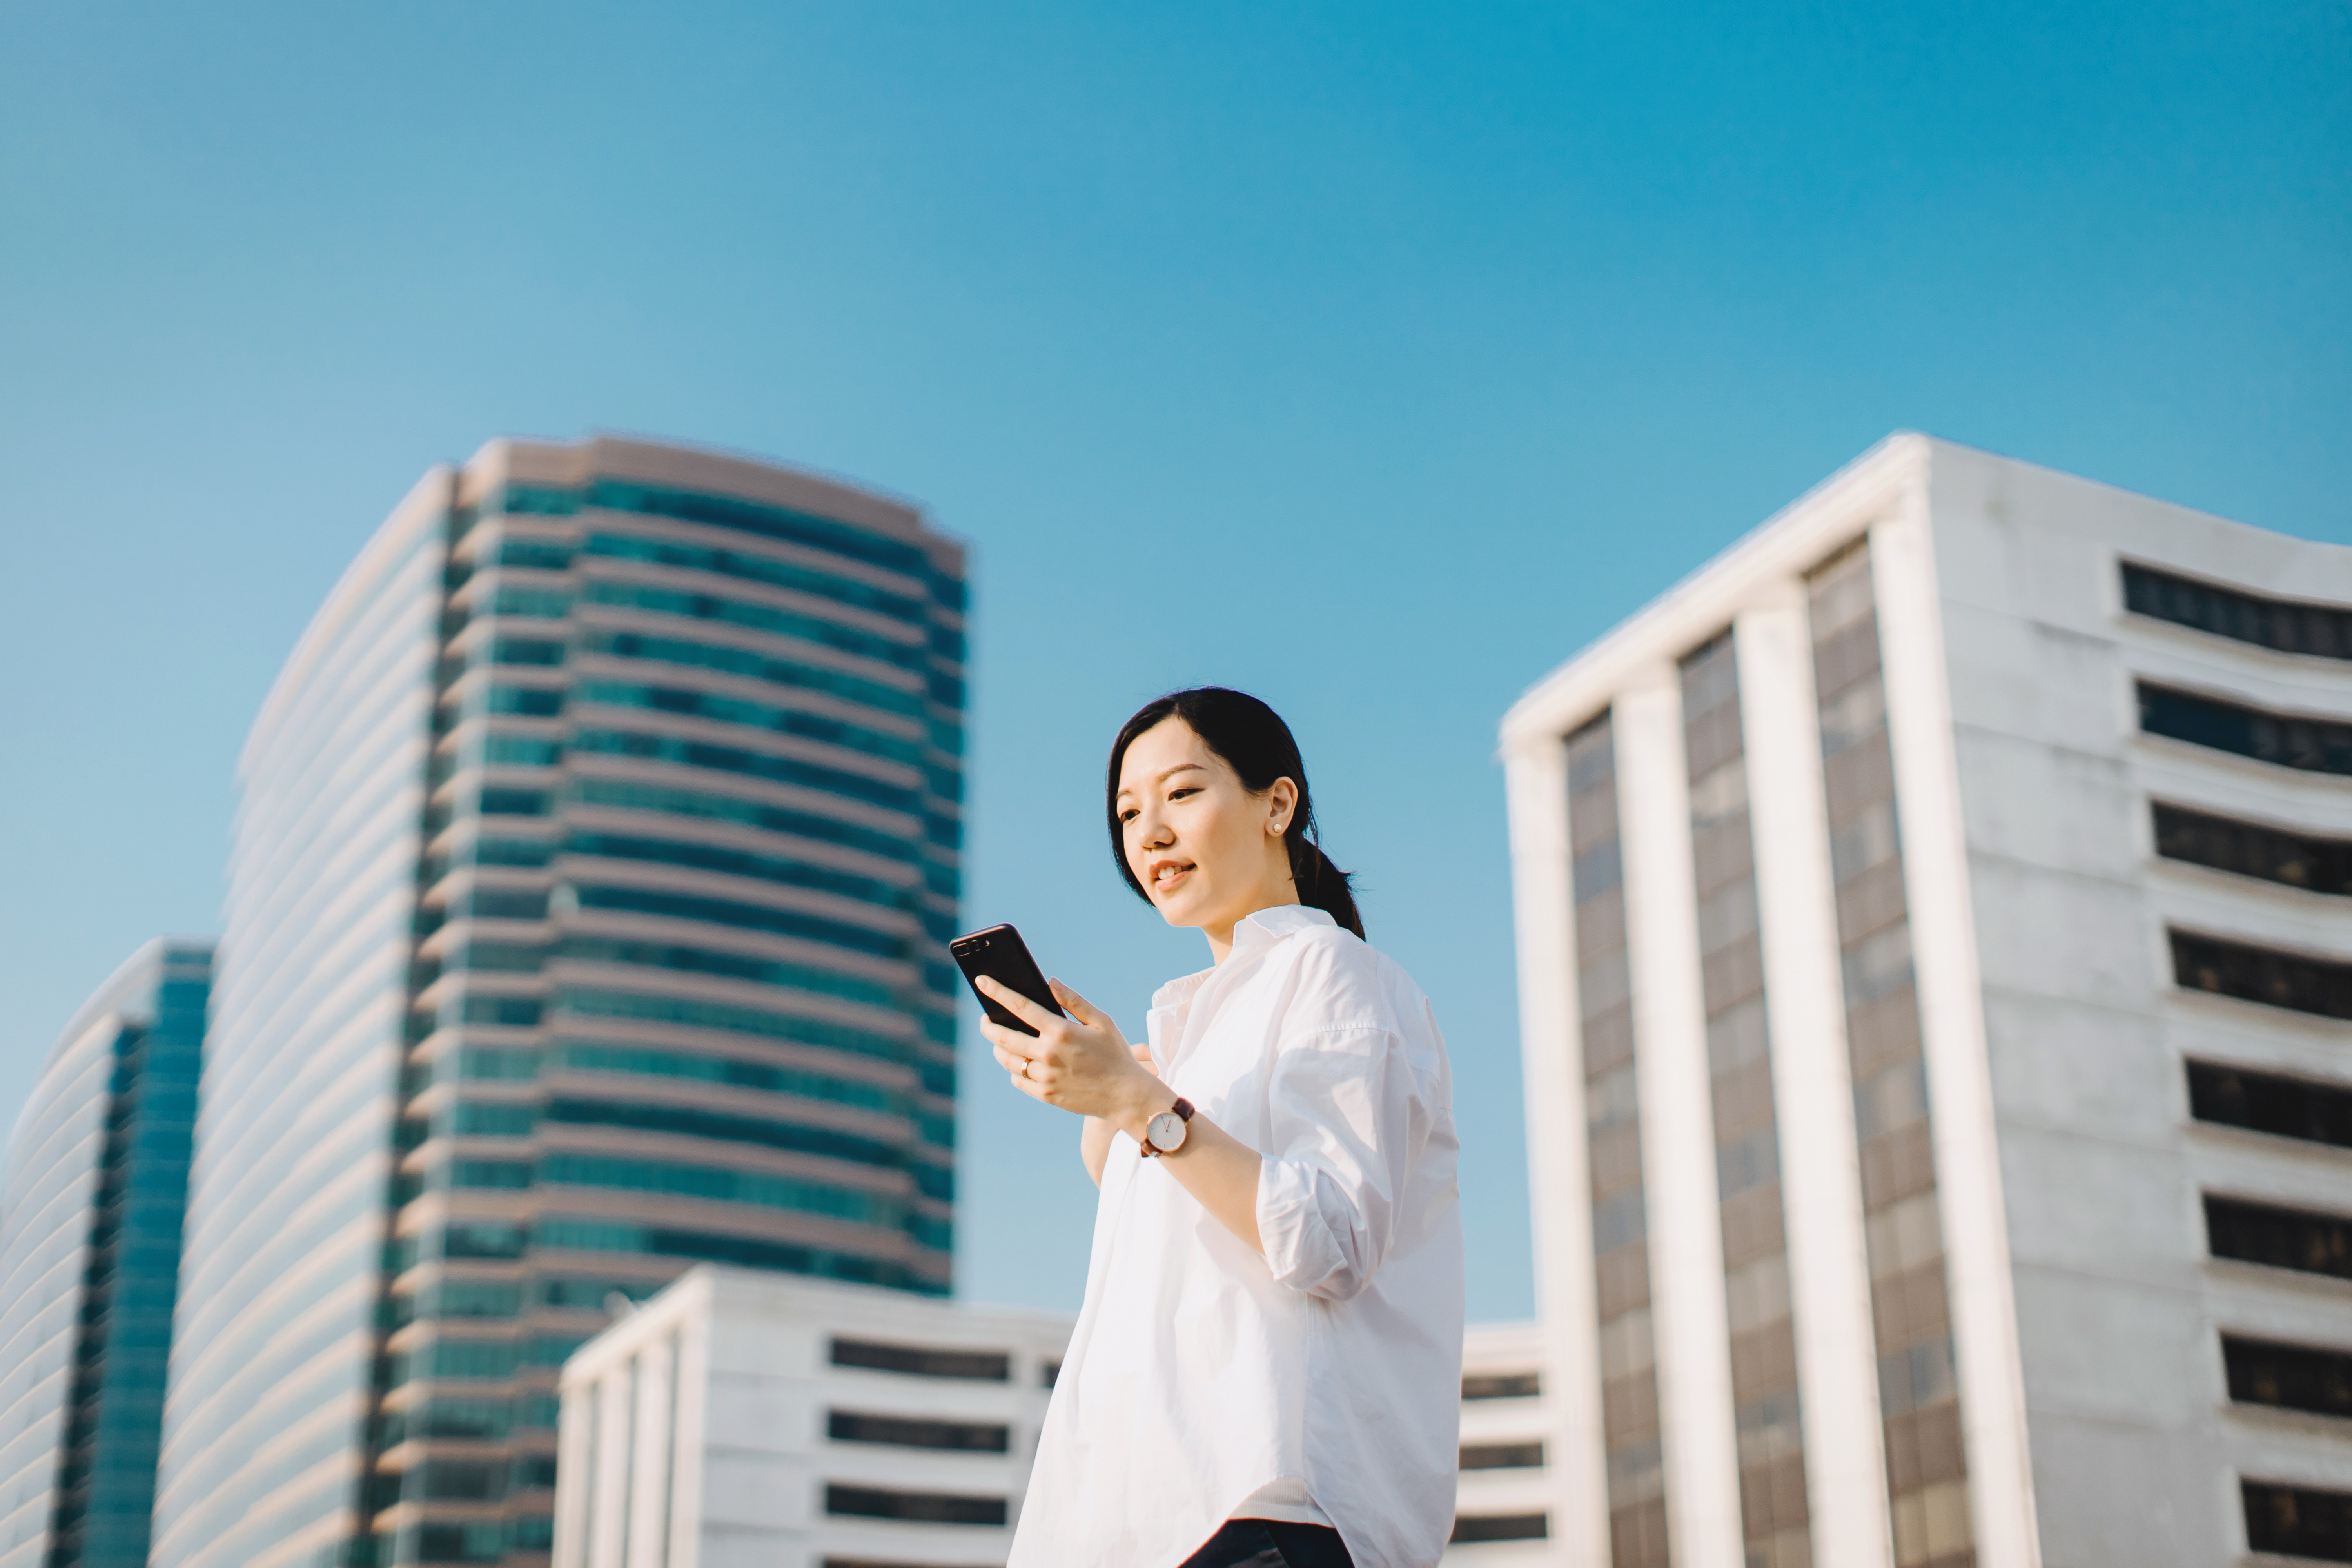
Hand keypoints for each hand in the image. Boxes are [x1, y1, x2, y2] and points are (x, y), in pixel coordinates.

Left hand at [979, 976, 1164, 1131]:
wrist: (1125, 1095)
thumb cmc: (1115, 1054)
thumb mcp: (1101, 1021)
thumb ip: (1073, 1000)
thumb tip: (1049, 982)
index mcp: (1060, 1032)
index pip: (1020, 1006)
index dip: (998, 992)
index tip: (982, 981)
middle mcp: (1048, 1055)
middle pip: (1004, 1037)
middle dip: (988, 1025)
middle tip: (985, 1019)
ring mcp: (1044, 1077)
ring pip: (1007, 1060)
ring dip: (999, 1048)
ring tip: (1001, 1040)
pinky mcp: (1045, 1095)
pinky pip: (1018, 1080)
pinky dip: (1014, 1069)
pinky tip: (1020, 1062)